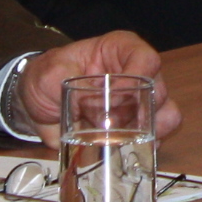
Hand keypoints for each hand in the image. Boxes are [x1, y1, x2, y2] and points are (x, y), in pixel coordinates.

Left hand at [18, 33, 183, 138]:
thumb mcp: (50, 72)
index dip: (138, 78)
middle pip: (158, 90)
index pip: (145, 59)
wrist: (34, 102)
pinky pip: (155, 137)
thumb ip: (69, 80)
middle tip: (114, 127)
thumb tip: (94, 101)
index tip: (117, 99)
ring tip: (125, 140)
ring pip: (166, 115)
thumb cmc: (47, 76)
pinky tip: (126, 151)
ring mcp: (139, 102)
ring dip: (150, 131)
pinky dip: (145, 147)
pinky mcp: (135, 127)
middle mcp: (137, 74)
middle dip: (140, 113)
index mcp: (121, 50)